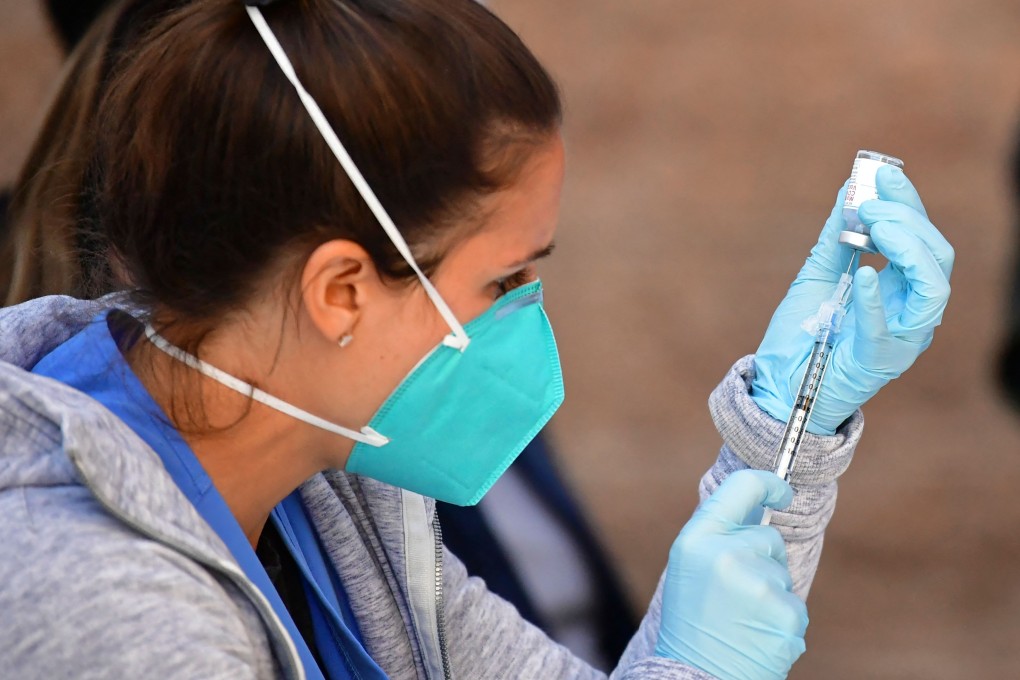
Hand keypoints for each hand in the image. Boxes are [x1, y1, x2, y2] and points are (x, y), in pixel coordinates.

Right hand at [656, 470, 807, 679]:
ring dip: (770, 593)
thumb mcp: (689, 567)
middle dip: (761, 559)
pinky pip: (793, 604)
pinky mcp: (783, 613)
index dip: (768, 484)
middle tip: (734, 593)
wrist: (696, 675)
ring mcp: (758, 583)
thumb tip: (757, 506)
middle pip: (768, 538)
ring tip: (741, 618)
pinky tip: (755, 633)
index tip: (780, 492)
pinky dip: (780, 619)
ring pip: (781, 573)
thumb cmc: (691, 621)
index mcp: (698, 538)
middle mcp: (727, 554)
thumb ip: (717, 535)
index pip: (742, 487)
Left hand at [751, 165, 953, 433]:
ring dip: (905, 248)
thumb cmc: (803, 333)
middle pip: (937, 255)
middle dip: (905, 220)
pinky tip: (863, 274)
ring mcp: (901, 337)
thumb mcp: (818, 274)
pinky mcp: (879, 360)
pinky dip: (878, 300)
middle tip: (866, 205)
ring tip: (871, 227)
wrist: (778, 383)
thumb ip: (837, 236)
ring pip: (933, 288)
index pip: (923, 238)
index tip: (882, 175)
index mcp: (901, 287)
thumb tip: (850, 190)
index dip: (908, 203)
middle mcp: (911, 310)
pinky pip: (891, 330)